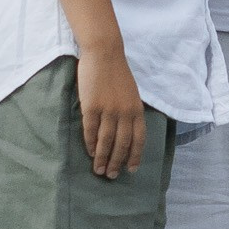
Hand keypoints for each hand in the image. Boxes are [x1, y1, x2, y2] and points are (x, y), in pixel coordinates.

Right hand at [75, 41, 143, 178]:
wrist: (104, 53)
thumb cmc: (116, 73)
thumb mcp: (131, 94)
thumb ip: (131, 112)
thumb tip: (126, 131)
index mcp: (137, 110)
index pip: (139, 139)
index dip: (134, 156)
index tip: (130, 170)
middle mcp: (125, 113)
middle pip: (122, 145)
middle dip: (117, 162)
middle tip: (111, 175)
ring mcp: (108, 111)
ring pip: (106, 142)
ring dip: (102, 158)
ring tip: (98, 170)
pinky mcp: (92, 107)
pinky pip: (91, 131)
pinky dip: (90, 144)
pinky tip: (89, 152)